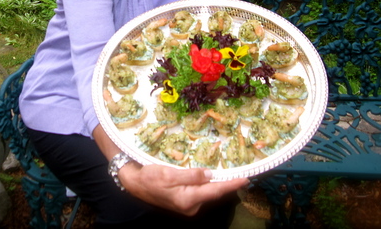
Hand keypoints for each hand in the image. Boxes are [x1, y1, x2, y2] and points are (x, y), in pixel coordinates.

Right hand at [118, 161, 247, 215]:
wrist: (135, 184)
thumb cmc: (150, 177)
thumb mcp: (169, 173)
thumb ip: (191, 175)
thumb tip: (210, 174)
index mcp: (188, 199)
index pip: (215, 190)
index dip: (231, 184)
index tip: (246, 179)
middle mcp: (190, 206)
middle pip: (213, 193)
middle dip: (226, 184)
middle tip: (241, 174)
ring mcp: (187, 205)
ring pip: (207, 193)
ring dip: (217, 184)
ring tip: (229, 174)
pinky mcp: (184, 202)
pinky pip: (200, 193)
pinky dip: (207, 185)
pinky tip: (211, 178)